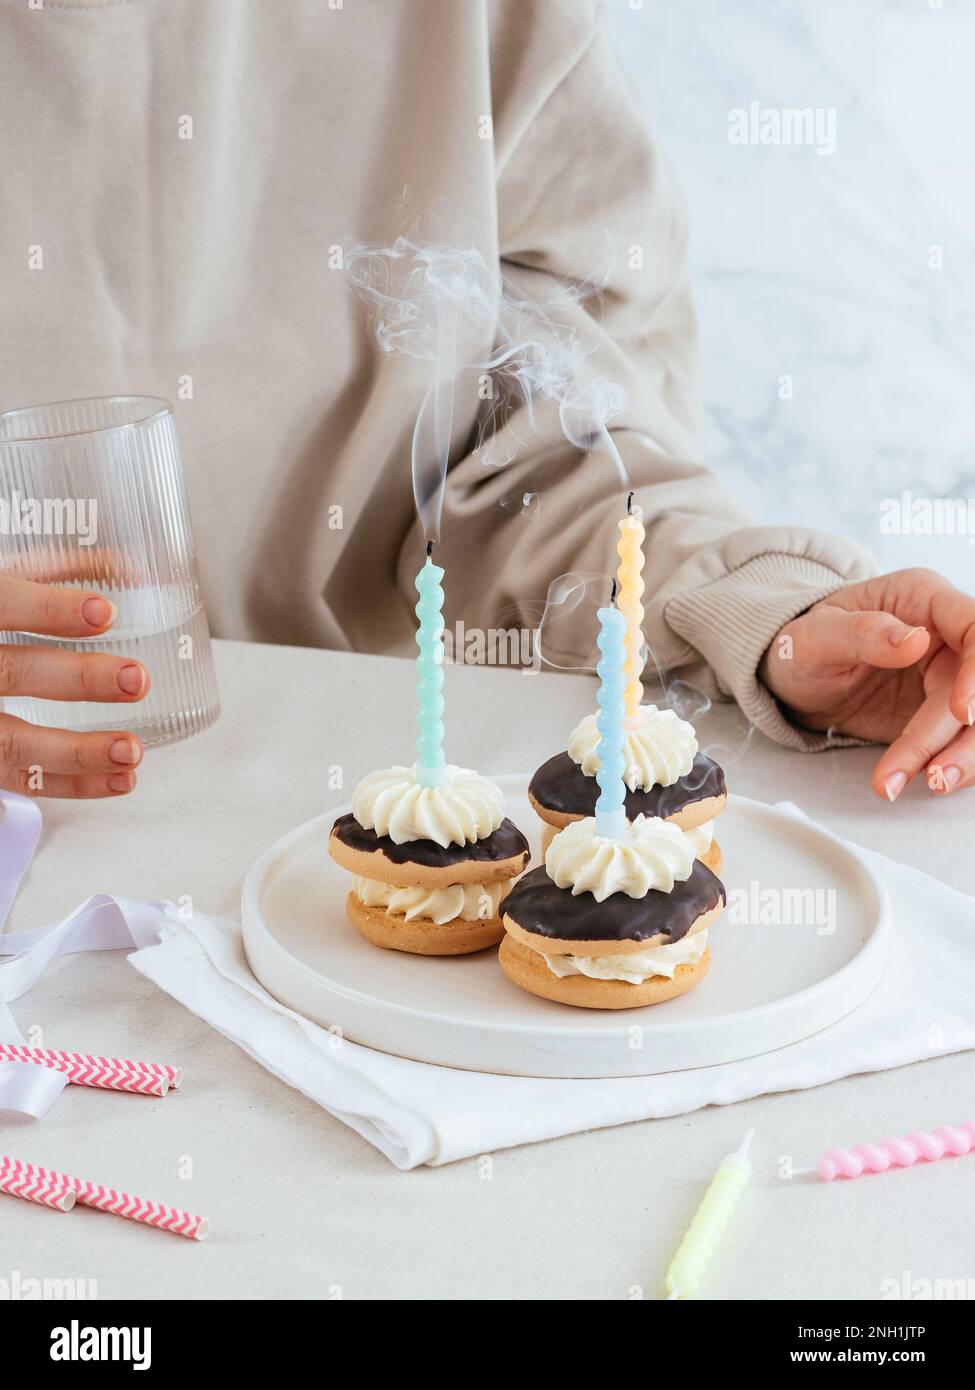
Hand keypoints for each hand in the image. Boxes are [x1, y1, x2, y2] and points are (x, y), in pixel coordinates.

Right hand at [0, 576, 148, 798]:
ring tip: (131, 750)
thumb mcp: (2, 581)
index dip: (48, 609)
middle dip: (76, 679)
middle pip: (10, 672)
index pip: (0, 603)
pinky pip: (19, 779)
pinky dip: (73, 783)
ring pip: (12, 742)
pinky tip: (120, 779)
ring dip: (78, 751)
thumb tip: (133, 572)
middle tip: (136, 680)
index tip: (105, 612)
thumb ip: (57, 570)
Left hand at [760, 568, 974, 800]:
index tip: (961, 711)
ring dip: (957, 758)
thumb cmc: (803, 646)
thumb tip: (913, 639)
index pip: (974, 629)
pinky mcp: (939, 716)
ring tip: (919, 782)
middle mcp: (944, 638)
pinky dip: (943, 764)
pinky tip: (911, 778)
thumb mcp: (816, 635)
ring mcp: (945, 679)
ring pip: (974, 723)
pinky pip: (957, 742)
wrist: (793, 681)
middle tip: (935, 774)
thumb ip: (862, 632)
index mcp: (923, 599)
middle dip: (962, 737)